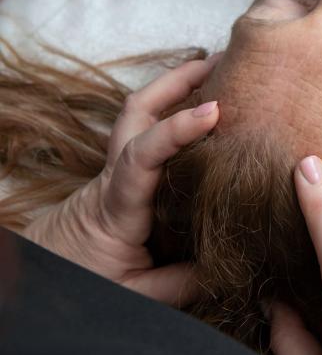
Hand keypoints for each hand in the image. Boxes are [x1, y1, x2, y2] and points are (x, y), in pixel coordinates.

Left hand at [23, 56, 219, 304]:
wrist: (53, 267)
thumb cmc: (90, 278)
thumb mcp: (135, 292)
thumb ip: (181, 283)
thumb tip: (235, 264)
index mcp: (118, 201)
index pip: (141, 153)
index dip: (177, 128)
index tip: (214, 110)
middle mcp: (118, 171)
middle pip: (137, 108)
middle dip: (179, 78)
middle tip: (225, 62)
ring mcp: (121, 162)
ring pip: (143, 109)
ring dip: (180, 84)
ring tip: (225, 70)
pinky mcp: (130, 165)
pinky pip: (153, 123)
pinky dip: (180, 105)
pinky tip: (211, 103)